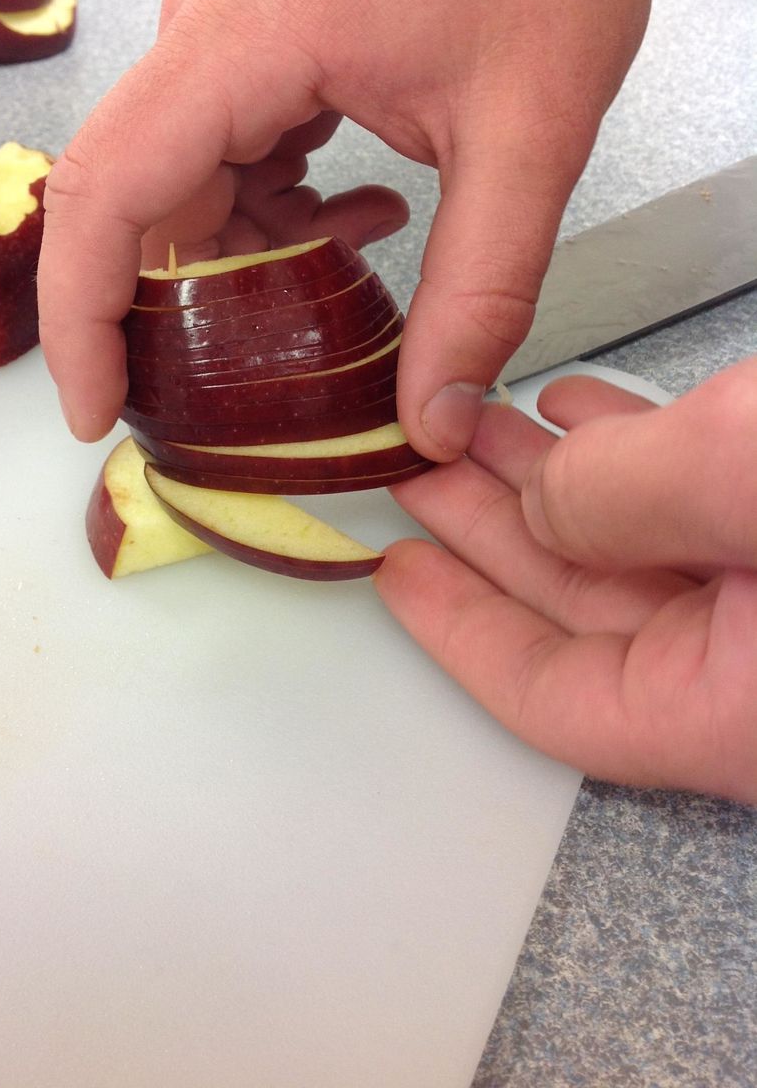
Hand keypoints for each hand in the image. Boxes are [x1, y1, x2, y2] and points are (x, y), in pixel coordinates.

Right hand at [38, 0, 671, 453]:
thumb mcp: (533, 135)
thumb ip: (481, 290)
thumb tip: (432, 422)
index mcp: (249, 35)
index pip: (108, 189)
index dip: (81, 317)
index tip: (96, 408)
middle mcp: (210, 23)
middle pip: (138, 196)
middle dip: (177, 305)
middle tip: (241, 384)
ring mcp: (227, 22)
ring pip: (185, 177)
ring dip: (247, 252)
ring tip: (342, 282)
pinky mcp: (257, 30)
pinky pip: (228, 143)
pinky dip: (274, 203)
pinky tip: (359, 209)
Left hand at [374, 360, 756, 803]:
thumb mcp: (747, 472)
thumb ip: (623, 496)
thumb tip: (547, 501)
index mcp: (740, 709)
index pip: (556, 698)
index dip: (459, 631)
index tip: (394, 567)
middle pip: (586, 612)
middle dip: (492, 529)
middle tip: (419, 468)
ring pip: (641, 551)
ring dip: (558, 478)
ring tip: (482, 418)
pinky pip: (701, 507)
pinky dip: (636, 453)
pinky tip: (578, 406)